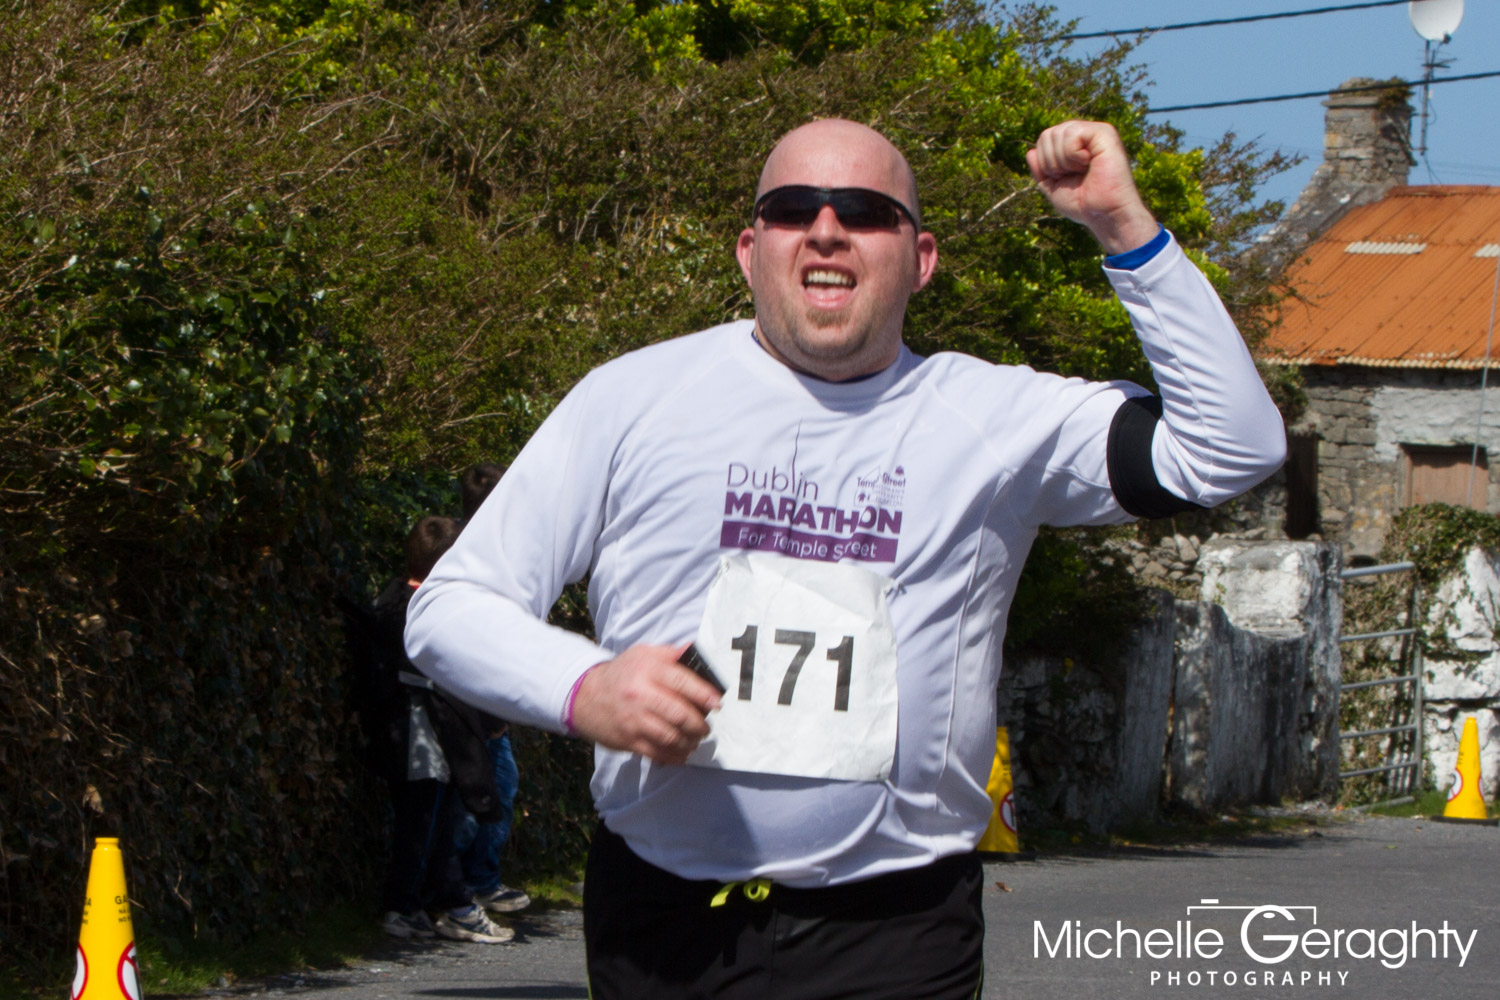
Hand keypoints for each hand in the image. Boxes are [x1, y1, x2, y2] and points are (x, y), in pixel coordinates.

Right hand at [570, 643, 722, 764]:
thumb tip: (697, 651)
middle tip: (706, 727)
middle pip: (679, 714)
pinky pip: (657, 752)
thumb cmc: (622, 673)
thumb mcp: (643, 654)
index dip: (704, 694)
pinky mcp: (628, 739)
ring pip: (671, 736)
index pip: (682, 682)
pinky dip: (675, 755)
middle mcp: (640, 694)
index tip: (717, 703)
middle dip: (699, 724)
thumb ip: (672, 654)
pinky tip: (682, 752)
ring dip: (690, 741)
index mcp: (647, 669)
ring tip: (696, 739)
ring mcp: (633, 719)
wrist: (585, 695)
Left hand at [1026, 120, 1158, 254]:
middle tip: (1072, 175)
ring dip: (1063, 160)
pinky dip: (1073, 153)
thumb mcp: (1053, 187)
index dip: (1045, 162)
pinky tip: (1088, 162)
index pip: (1044, 139)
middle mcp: (1084, 135)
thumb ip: (1041, 170)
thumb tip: (1030, 152)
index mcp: (1073, 146)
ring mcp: (1095, 132)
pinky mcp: (1104, 133)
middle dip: (1051, 162)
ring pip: (1058, 132)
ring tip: (1081, 170)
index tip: (1063, 177)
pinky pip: (1073, 133)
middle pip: (1047, 134)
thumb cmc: (1083, 204)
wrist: (1104, 214)